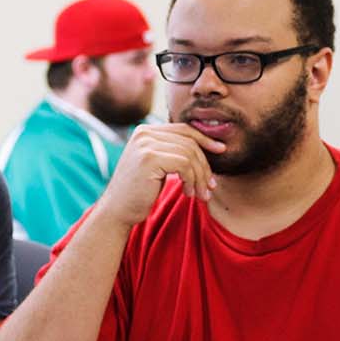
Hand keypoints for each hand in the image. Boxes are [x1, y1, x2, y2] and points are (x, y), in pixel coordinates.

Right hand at [93, 123, 226, 227]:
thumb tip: (208, 146)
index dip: (205, 139)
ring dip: (200, 176)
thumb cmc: (140, 192)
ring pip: (189, 154)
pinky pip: (184, 164)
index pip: (184, 129)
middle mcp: (144, 133)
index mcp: (145, 131)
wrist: (118, 211)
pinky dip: (192, 180)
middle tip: (211, 186)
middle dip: (205, 165)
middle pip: (189, 141)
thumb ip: (174, 152)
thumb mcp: (159, 166)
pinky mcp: (149, 158)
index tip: (221, 151)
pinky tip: (188, 193)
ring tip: (200, 194)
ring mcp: (145, 144)